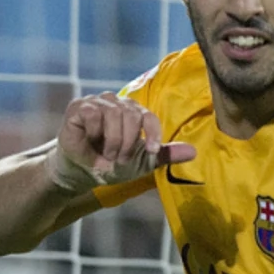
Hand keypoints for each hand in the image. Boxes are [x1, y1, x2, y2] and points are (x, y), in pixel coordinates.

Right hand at [50, 92, 195, 191]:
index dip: (153, 134)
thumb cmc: (111, 163)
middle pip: (132, 115)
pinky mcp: (79, 106)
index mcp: (134, 112)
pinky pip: (93, 114)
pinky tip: (91, 141)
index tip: (151, 151)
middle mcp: (118, 103)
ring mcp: (98, 102)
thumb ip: (165, 154)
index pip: (149, 116)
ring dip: (112, 141)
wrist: (82, 172)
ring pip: (114, 114)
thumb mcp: (142, 162)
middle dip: (128, 143)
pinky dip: (95, 133)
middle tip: (119, 159)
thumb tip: (194, 152)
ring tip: (106, 154)